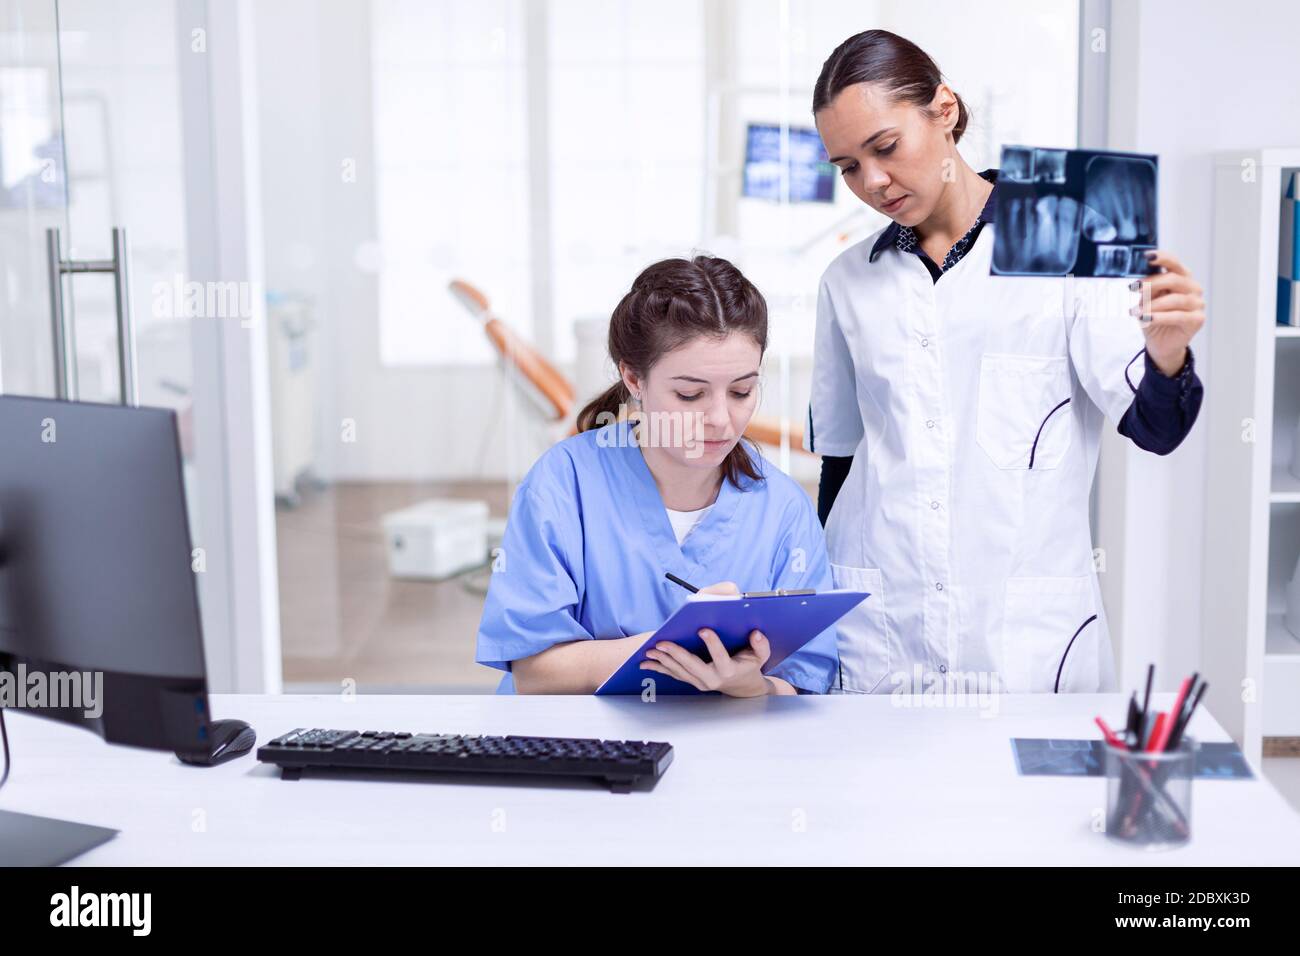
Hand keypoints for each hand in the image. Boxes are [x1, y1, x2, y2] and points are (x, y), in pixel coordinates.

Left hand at [640, 627, 780, 696]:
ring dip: (663, 661)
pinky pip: (674, 675)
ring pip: (679, 671)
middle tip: (663, 643)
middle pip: (692, 666)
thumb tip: (756, 633)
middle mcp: (712, 679)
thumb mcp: (760, 656)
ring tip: (651, 650)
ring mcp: (700, 682)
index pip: (720, 657)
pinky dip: (659, 669)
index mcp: (728, 670)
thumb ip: (760, 645)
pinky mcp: (691, 681)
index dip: (712, 643)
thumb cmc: (749, 666)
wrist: (742, 687)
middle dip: (677, 654)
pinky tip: (646, 663)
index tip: (704, 629)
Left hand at [1130, 250, 1204, 376]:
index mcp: (1181, 278)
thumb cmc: (1154, 318)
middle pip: (1174, 279)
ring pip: (1175, 299)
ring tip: (1136, 312)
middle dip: (1152, 283)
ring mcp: (1197, 303)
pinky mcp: (1197, 320)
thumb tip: (1140, 282)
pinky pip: (1178, 316)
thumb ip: (1147, 290)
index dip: (1162, 258)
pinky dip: (1159, 317)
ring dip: (1152, 305)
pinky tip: (1146, 319)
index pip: (1174, 263)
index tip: (1146, 256)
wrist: (1160, 343)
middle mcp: (1192, 288)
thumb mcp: (1146, 301)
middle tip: (1134, 288)